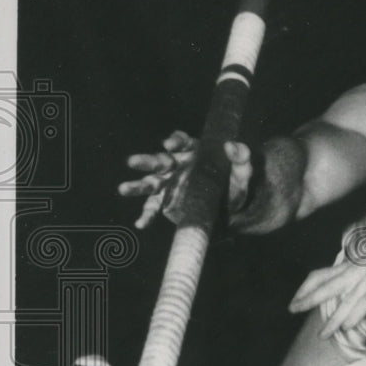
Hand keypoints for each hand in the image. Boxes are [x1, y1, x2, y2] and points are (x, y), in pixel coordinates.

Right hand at [118, 131, 252, 228]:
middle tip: (132, 161)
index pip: (181, 142)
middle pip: (159, 160)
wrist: (229, 208)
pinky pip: (153, 207)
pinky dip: (147, 215)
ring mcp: (168, 183)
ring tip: (123, 189)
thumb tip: (234, 145)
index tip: (169, 145)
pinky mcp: (165, 201)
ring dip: (137, 186)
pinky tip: (141, 224)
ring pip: (150, 183)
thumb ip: (241, 158)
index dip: (175, 142)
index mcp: (193, 152)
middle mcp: (176, 165)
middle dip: (146, 161)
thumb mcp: (242, 173)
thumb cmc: (234, 186)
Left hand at [289, 235, 365, 339]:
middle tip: (293, 310)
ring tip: (322, 334)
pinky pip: (364, 303)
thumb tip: (345, 294)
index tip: (295, 300)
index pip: (320, 274)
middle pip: (325, 286)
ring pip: (344, 302)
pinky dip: (354, 316)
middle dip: (307, 300)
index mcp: (350, 263)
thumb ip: (356, 275)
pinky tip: (347, 327)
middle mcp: (355, 269)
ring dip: (332, 320)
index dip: (305, 287)